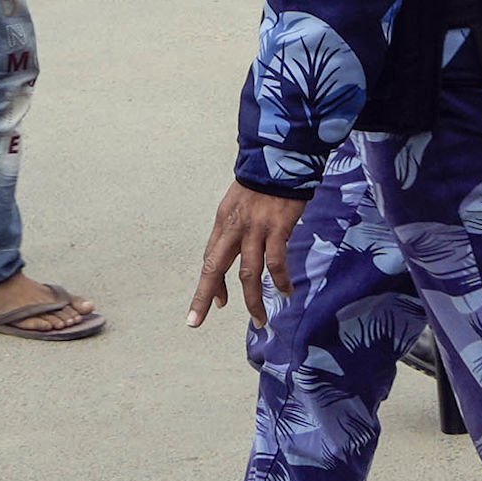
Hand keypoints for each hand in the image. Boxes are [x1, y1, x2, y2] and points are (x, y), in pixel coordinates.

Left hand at [191, 181, 305, 329]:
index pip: (210, 259)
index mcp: (222, 223)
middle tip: (195, 321)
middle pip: (214, 268)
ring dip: (253, 300)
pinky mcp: (277, 228)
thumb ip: (236, 228)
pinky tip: (286, 291)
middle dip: (203, 297)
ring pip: (248, 273)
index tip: (214, 304)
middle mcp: (233, 229)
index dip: (210, 284)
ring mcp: (255, 229)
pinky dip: (280, 280)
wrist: (280, 159)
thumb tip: (238, 251)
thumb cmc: (263, 183)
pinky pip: (276, 262)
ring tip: (260, 319)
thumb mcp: (239, 204)